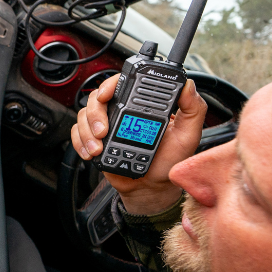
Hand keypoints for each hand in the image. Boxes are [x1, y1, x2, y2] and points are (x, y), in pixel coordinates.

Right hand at [71, 75, 206, 213]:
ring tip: (98, 147)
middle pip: (96, 98)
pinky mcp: (94, 140)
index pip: (122, 84)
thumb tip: (188, 84)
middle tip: (104, 131)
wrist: (152, 187)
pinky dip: (80, 142)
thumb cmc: (170, 161)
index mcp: (141, 105)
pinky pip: (78, 133)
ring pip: (84, 115)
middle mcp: (121, 111)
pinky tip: (91, 153)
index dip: (111, 85)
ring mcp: (106, 125)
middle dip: (95, 113)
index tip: (107, 95)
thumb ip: (193, 108)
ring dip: (87, 131)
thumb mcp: (189, 134)